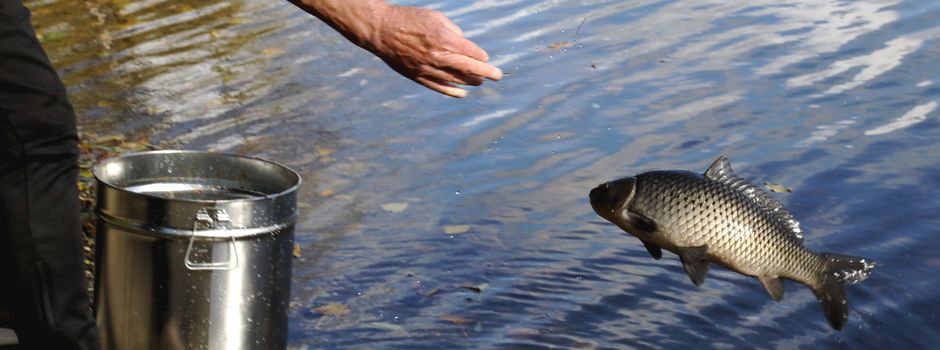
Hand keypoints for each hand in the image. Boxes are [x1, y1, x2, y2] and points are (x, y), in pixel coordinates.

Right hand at [364, 6, 502, 97]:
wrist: (381, 31)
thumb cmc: (409, 19)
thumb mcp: (435, 17)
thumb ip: (453, 30)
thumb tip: (463, 42)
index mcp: (445, 40)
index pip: (472, 53)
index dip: (481, 56)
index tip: (485, 57)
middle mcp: (439, 57)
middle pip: (469, 69)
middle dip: (486, 73)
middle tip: (497, 76)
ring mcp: (428, 69)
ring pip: (456, 80)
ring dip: (471, 82)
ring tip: (480, 82)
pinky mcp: (418, 77)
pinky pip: (439, 88)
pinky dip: (453, 92)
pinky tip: (462, 93)